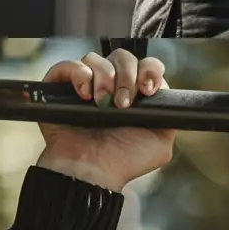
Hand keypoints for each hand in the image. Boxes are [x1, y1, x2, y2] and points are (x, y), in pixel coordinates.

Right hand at [36, 51, 173, 190]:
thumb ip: (168, 115)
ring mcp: (84, 87)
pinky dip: (79, 75)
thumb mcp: (161, 141)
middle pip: (123, 57)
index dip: (149, 71)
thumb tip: (167, 95)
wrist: (92, 172)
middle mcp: (110, 87)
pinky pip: (68, 65)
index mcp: (134, 96)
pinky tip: (85, 95)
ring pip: (96, 59)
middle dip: (127, 76)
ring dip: (104, 78)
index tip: (147, 89)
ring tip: (102, 103)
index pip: (146, 65)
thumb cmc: (122, 161)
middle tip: (123, 102)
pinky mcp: (60, 89)